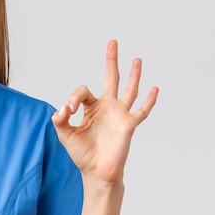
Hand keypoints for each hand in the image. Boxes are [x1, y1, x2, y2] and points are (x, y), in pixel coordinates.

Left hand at [52, 40, 158, 183]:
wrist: (96, 172)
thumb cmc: (82, 154)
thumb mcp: (65, 135)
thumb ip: (60, 120)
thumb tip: (64, 108)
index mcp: (90, 107)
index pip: (83, 91)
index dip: (74, 97)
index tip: (69, 111)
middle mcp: (106, 107)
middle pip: (110, 78)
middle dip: (111, 60)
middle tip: (112, 42)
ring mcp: (119, 114)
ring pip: (129, 90)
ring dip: (133, 75)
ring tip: (136, 59)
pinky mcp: (128, 125)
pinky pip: (141, 111)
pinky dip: (149, 101)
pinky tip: (154, 89)